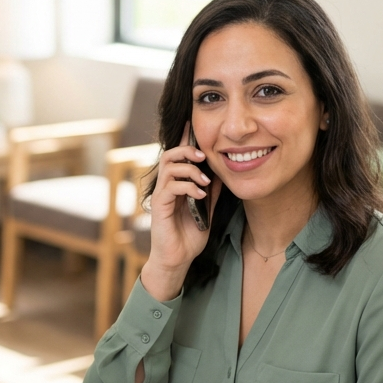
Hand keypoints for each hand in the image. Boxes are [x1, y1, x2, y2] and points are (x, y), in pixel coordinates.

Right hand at [140, 122, 221, 301]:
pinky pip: (171, 187)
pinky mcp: (159, 206)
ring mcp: (161, 195)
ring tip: (204, 180)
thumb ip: (211, 191)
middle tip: (203, 156)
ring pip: (169, 167)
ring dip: (189, 169)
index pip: (179, 156)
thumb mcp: (207, 209)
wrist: (178, 258)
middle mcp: (166, 186)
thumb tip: (222, 172)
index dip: (186, 139)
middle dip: (187, 149)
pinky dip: (188, 187)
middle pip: (170, 154)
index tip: (194, 124)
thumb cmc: (190, 235)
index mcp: (177, 184)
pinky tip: (200, 195)